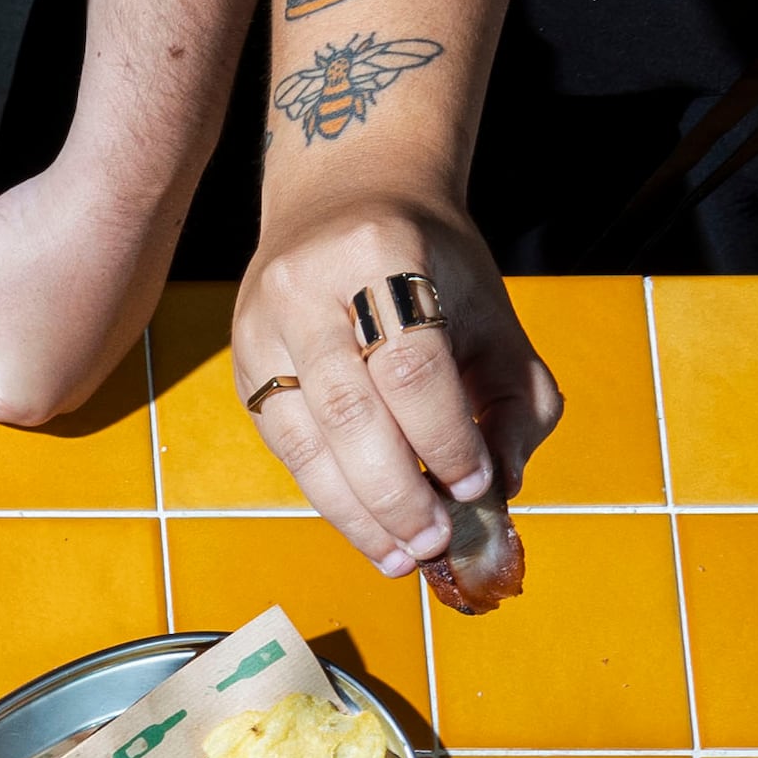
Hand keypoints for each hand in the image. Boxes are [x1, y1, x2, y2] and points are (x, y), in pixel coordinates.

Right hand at [232, 179, 557, 580]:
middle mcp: (306, 287)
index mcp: (379, 252)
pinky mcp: (242, 363)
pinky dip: (329, 494)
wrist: (348, 203)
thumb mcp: (490, 309)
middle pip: (348, 409)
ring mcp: (261, 326)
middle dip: (395, 490)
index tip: (474, 485)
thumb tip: (502, 485)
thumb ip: (514, 394)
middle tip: (434, 541)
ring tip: (400, 555)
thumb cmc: (430, 263)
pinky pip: (285, 445)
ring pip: (304, 438)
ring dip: (356, 510)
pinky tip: (366, 526)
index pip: (410, 362)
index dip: (443, 435)